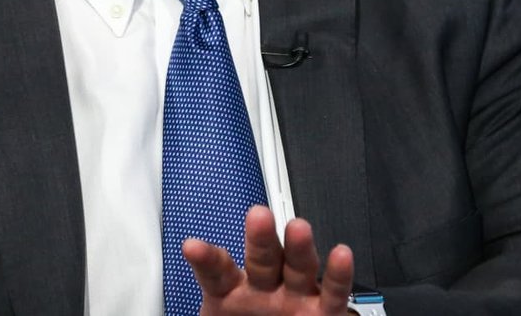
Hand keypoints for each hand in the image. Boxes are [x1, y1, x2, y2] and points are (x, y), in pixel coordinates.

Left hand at [186, 206, 354, 314]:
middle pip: (262, 259)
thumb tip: (180, 278)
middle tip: (258, 216)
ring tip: (298, 228)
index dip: (206, 258)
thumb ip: (208, 308)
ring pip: (298, 267)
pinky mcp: (324, 312)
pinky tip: (341, 255)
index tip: (193, 247)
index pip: (217, 272)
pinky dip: (338, 275)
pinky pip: (333, 293)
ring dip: (299, 247)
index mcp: (231, 292)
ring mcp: (295, 297)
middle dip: (260, 238)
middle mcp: (265, 289)